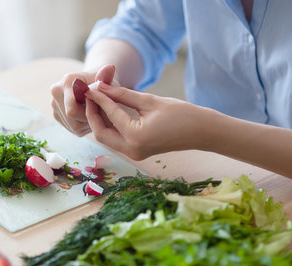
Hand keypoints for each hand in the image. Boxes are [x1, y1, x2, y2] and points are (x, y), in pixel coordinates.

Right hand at [50, 64, 117, 135]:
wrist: (94, 84)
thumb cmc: (102, 81)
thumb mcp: (107, 79)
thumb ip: (107, 76)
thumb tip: (110, 68)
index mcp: (66, 82)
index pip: (72, 110)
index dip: (89, 113)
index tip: (102, 108)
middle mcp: (56, 93)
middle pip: (73, 119)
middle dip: (89, 118)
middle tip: (102, 112)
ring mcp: (55, 106)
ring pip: (74, 126)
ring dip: (88, 123)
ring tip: (97, 113)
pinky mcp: (58, 116)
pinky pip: (73, 129)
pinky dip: (85, 126)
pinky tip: (91, 116)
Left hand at [84, 83, 204, 159]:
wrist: (201, 132)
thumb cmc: (181, 113)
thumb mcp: (149, 100)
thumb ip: (122, 95)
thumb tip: (101, 87)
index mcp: (136, 136)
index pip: (110, 114)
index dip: (98, 98)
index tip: (90, 86)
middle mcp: (132, 150)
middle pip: (101, 133)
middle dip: (93, 114)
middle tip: (90, 95)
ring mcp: (134, 154)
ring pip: (106, 138)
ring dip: (100, 120)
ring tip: (97, 100)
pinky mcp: (136, 152)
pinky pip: (116, 139)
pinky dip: (110, 126)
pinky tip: (108, 111)